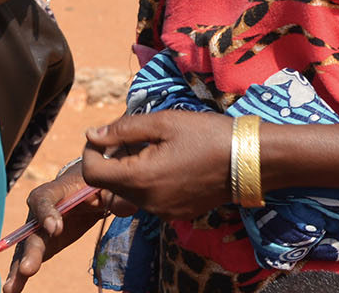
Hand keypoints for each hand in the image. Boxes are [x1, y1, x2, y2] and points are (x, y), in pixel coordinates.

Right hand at [3, 162, 113, 292]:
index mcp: (55, 190)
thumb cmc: (93, 186)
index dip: (47, 212)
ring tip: (10, 289)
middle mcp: (39, 210)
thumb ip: (114, 197)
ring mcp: (36, 229)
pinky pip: (28, 259)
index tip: (55, 228)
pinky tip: (11, 290)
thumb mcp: (104, 188)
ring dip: (18, 268)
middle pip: (32, 230)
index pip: (45, 198)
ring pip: (25, 248)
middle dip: (30, 250)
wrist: (82, 189)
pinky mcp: (41, 244)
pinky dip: (19, 275)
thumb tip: (128, 208)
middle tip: (28, 269)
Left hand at [81, 111, 233, 220]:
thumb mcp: (162, 123)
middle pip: (108, 186)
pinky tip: (166, 162)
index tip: (104, 135)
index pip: (91, 174)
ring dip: (127, 172)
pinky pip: (147, 200)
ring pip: (127, 195)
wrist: (248, 160)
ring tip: (149, 149)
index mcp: (139, 179)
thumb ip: (122, 129)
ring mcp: (162, 212)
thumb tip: (91, 134)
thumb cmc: (205, 135)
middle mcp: (147, 203)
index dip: (90, 151)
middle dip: (110, 160)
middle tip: (132, 137)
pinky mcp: (175, 214)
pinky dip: (146, 182)